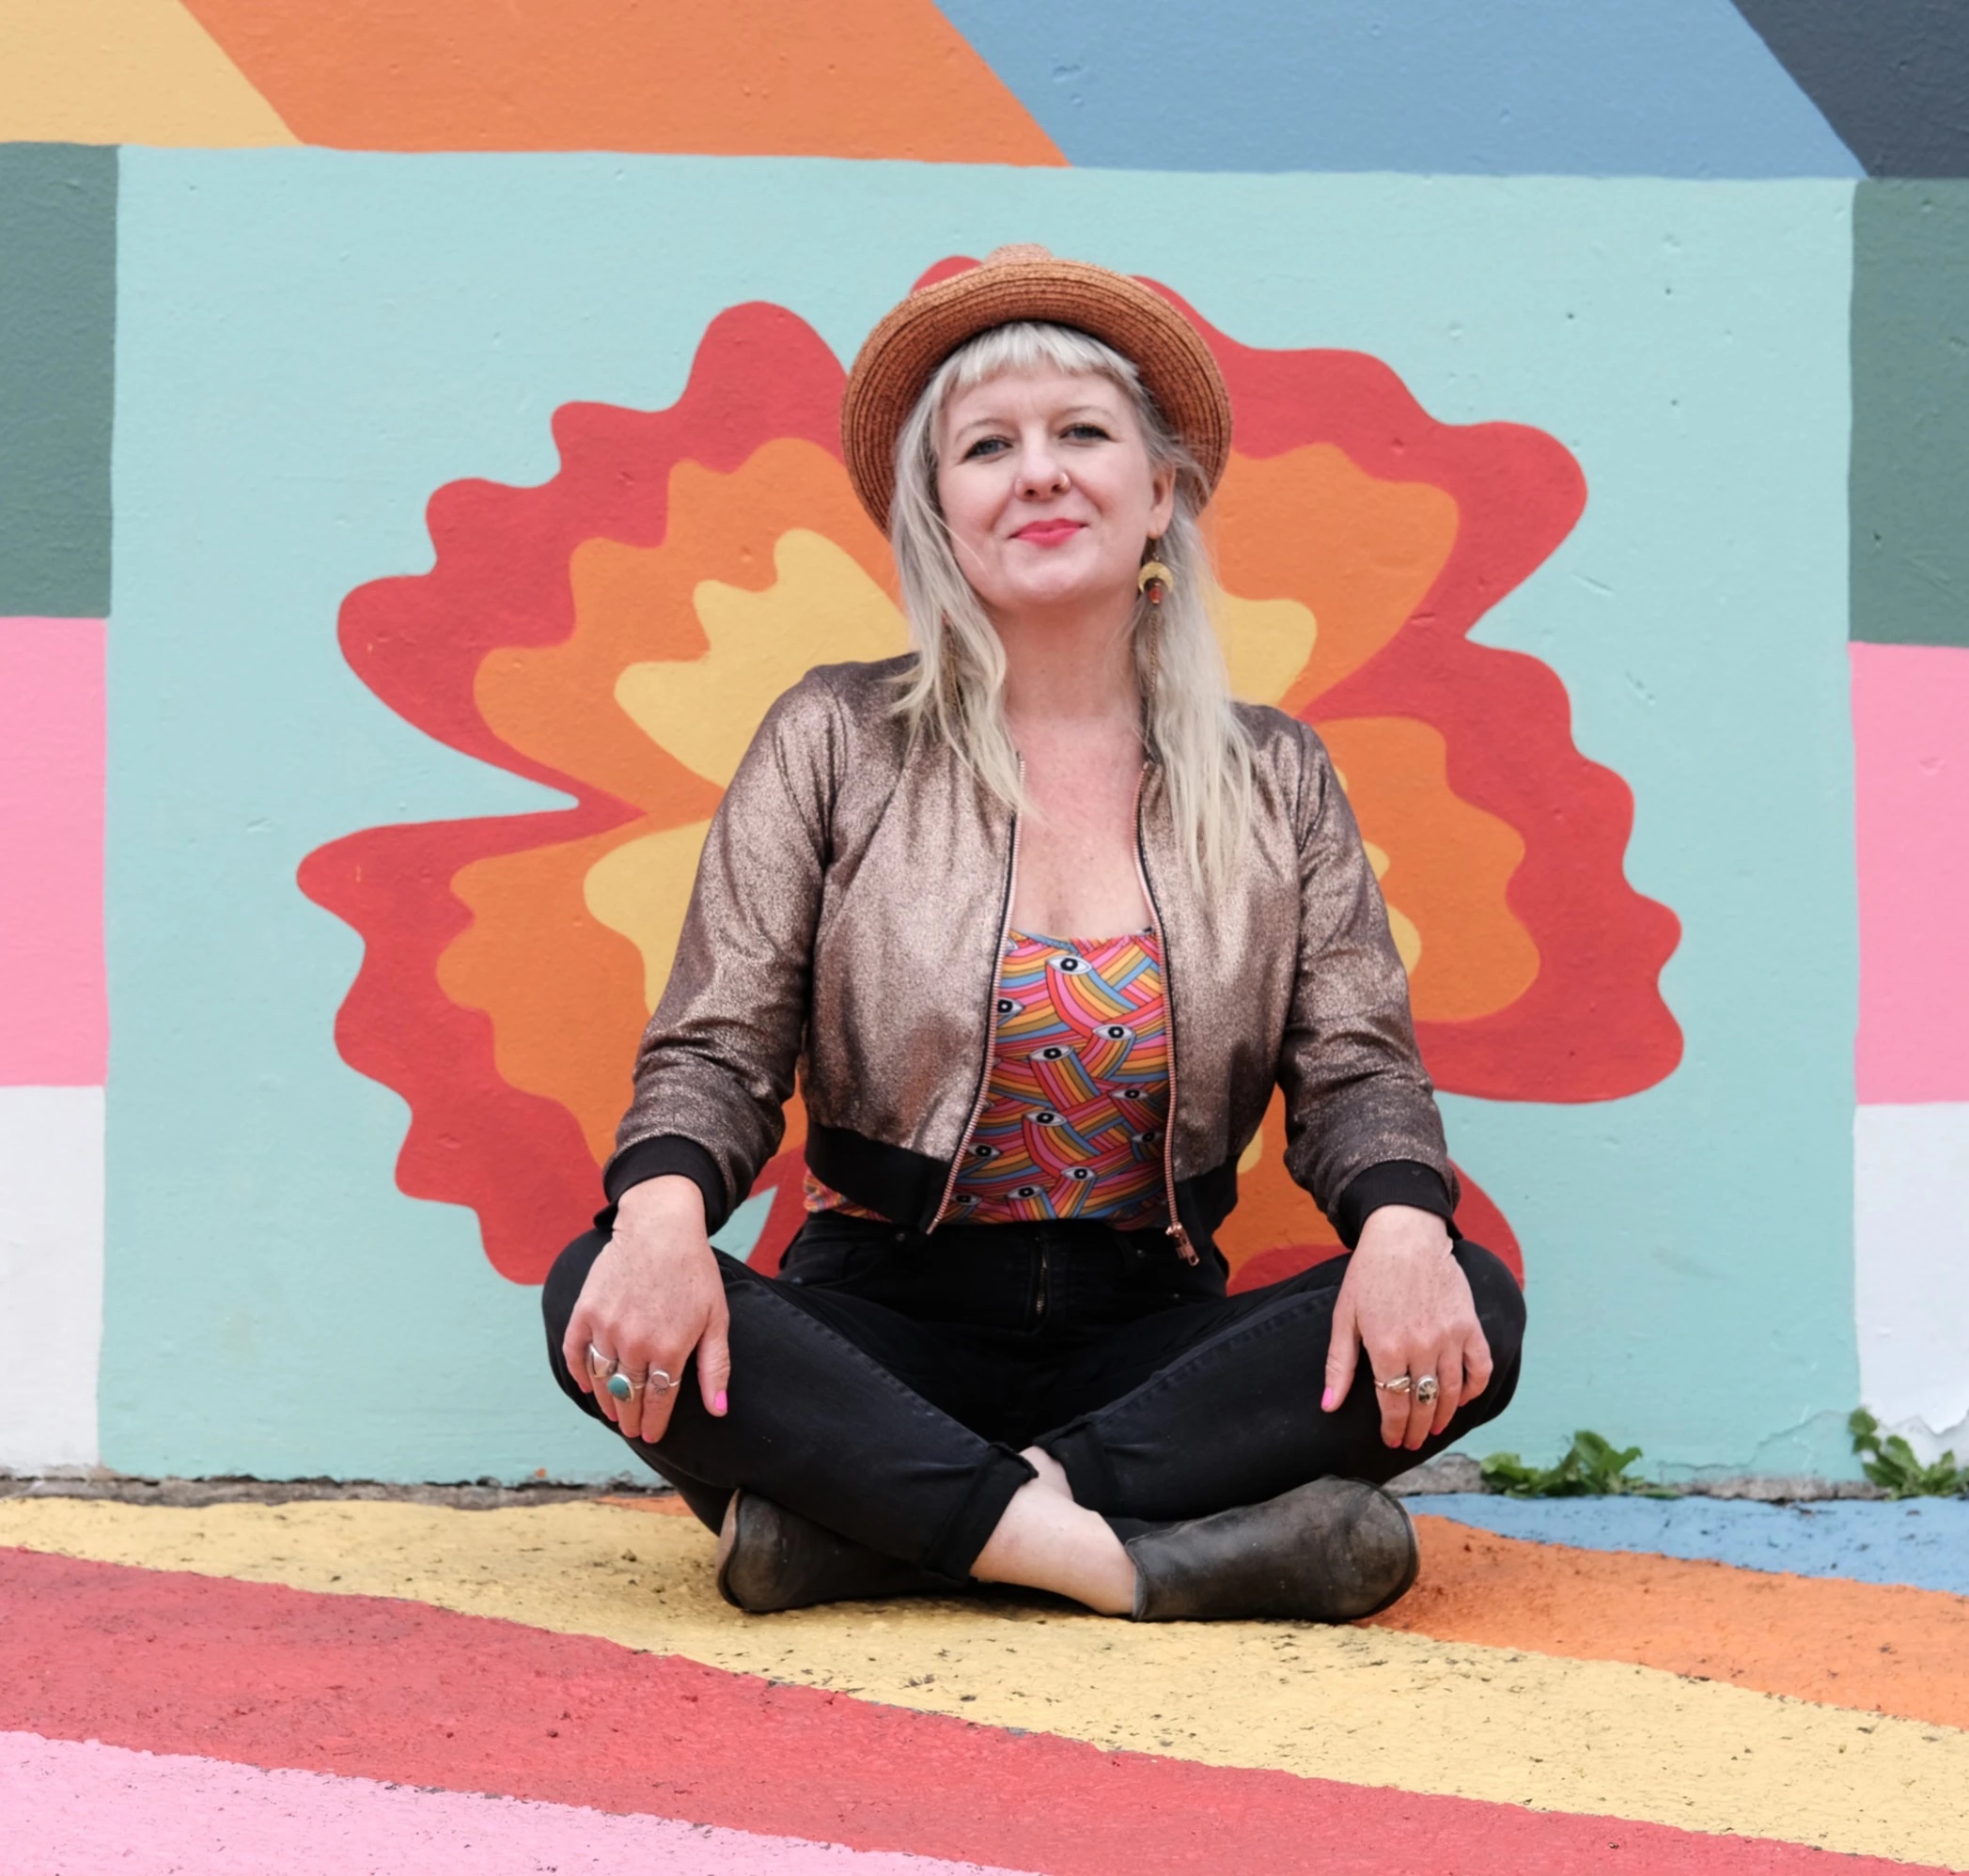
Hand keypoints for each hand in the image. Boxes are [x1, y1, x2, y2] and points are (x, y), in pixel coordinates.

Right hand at [561, 1176, 730, 1443]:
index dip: (655, 1423)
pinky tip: (587, 1384)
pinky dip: (579, 1373)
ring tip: (614, 1414)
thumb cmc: (694, 1271)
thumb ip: (715, 1367)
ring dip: (607, 1402)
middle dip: (632, 1418)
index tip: (653, 1436)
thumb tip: (719, 1411)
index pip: (659, 1401)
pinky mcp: (586, 1311)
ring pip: (602, 1380)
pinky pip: (575, 1353)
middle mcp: (635, 1342)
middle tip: (633, 1430)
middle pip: (629, 1395)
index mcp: (670, 1348)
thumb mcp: (716, 1318)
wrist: (660, 1226)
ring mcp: (606, 1327)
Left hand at [1320, 1205, 1490, 1449]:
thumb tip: (1329, 1405)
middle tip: (1410, 1441)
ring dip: (1443, 1416)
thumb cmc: (1369, 1274)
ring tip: (1432, 1428)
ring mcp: (1450, 1336)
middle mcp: (1421, 1346)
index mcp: (1386, 1347)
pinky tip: (1461, 1399)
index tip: (1391, 1441)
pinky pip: (1480, 1368)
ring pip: (1451, 1392)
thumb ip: (1340, 1364)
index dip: (1393, 1429)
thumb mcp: (1345, 1317)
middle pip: (1422, 1404)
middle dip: (1415, 1429)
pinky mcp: (1470, 1325)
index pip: (1393, 1404)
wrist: (1405, 1236)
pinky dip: (1474, 1389)